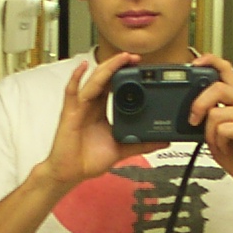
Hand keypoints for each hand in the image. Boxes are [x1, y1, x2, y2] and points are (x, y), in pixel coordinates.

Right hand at [41, 52, 165, 188]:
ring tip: (121, 59)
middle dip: (119, 66)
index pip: (115, 86)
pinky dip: (76, 78)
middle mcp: (91, 105)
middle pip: (105, 78)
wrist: (70, 173)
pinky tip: (83, 67)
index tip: (143, 68)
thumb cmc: (89, 160)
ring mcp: (80, 107)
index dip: (126, 75)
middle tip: (136, 58)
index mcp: (102, 110)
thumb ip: (141, 144)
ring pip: (94, 81)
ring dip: (107, 68)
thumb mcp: (121, 150)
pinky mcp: (70, 113)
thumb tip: (162, 142)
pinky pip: (72, 92)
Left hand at [187, 53, 232, 190]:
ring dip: (209, 131)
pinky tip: (227, 146)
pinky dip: (217, 141)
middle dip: (198, 104)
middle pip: (217, 87)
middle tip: (193, 119)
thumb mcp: (214, 126)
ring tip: (219, 140)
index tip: (194, 64)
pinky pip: (221, 129)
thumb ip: (207, 111)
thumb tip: (190, 103)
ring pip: (215, 113)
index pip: (225, 69)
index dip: (210, 61)